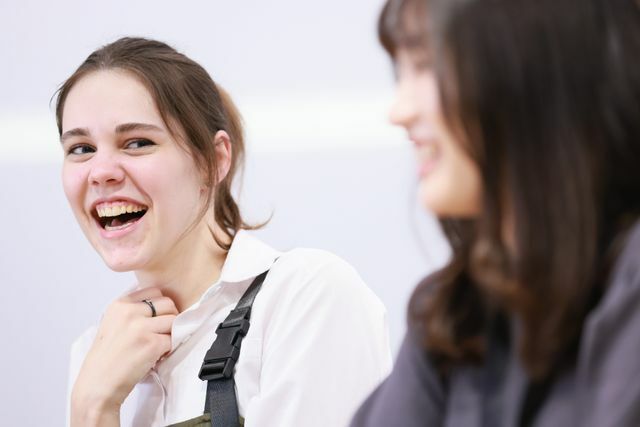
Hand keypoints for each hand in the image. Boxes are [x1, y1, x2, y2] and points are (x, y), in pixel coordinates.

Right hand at [70, 287, 177, 425]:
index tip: (155, 319)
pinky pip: (173, 340)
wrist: (96, 386)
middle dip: (168, 318)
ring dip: (170, 333)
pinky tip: (156, 356)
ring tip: (157, 345)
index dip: (159, 306)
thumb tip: (158, 306)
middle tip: (160, 332)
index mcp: (119, 305)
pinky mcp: (152, 343)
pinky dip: (168, 349)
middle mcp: (130, 312)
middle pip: (167, 303)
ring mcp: (141, 327)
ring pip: (173, 320)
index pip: (154, 291)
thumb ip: (132, 312)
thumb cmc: (105, 360)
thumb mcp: (112, 325)